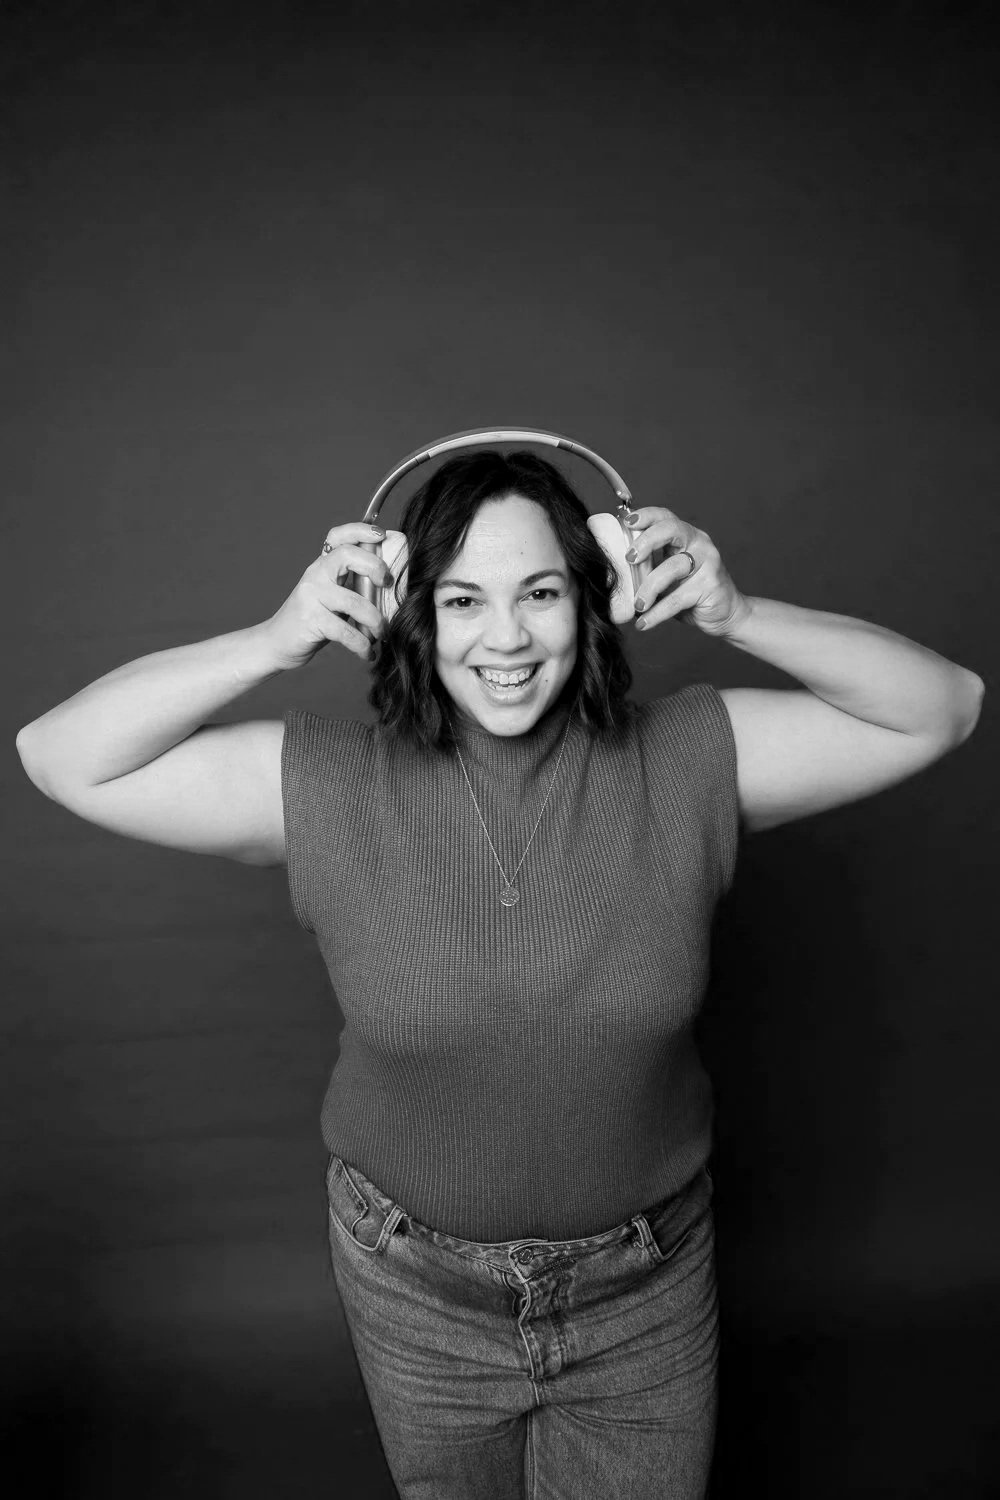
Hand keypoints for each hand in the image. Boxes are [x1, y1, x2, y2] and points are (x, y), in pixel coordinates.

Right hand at [260, 522, 390, 669]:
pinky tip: (368, 653)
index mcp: (322, 566)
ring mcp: (311, 596)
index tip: (382, 535)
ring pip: (355, 602)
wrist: (276, 644)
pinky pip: (347, 632)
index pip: (338, 536)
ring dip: (376, 622)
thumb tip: (393, 586)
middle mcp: (315, 575)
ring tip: (382, 634)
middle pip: (347, 555)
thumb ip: (353, 587)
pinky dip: (362, 645)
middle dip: (375, 567)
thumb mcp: (332, 598)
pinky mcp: (311, 620)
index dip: (360, 530)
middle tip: (387, 585)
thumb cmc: (313, 621)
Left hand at [626, 506, 750, 637]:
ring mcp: (708, 563)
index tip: (627, 522)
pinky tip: (644, 622)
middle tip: (629, 558)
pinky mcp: (710, 586)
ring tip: (637, 606)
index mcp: (686, 536)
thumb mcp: (666, 576)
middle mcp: (699, 543)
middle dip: (646, 541)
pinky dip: (657, 613)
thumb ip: (647, 567)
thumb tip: (612, 570)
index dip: (646, 516)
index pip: (665, 517)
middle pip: (671, 529)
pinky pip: (677, 599)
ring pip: (672, 568)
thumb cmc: (690, 593)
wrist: (726, 614)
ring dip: (649, 588)